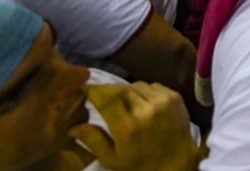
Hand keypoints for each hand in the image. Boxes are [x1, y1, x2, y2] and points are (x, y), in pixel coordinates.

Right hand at [69, 83, 198, 170]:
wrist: (176, 161)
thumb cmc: (139, 164)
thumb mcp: (112, 159)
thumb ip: (93, 140)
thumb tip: (73, 126)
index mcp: (128, 128)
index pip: (106, 99)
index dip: (94, 90)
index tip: (85, 89)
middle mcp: (146, 111)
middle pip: (120, 89)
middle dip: (108, 89)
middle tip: (101, 94)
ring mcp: (163, 102)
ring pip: (136, 85)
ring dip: (127, 91)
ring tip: (124, 103)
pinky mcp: (175, 97)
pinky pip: (153, 86)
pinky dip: (144, 92)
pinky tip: (143, 104)